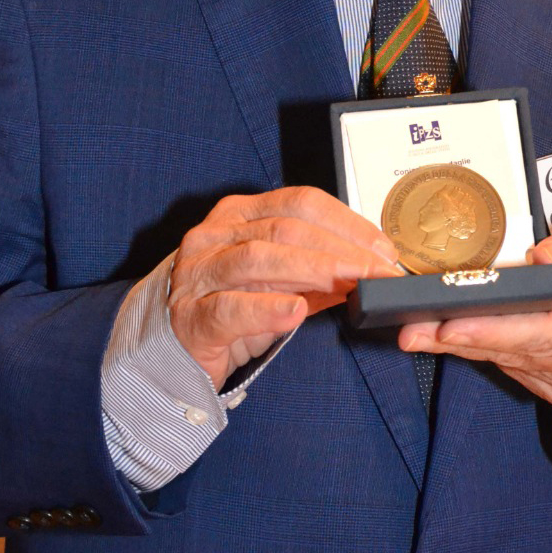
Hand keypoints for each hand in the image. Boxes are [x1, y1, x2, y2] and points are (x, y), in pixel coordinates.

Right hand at [169, 186, 401, 390]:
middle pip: (285, 228)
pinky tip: (295, 311)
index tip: (382, 248)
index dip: (346, 221)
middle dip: (341, 249)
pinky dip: (266, 308)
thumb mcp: (276, 282)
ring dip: (314, 270)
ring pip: (260, 258)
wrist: (168, 350)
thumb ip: (316, 274)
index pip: (299, 202)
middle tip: (379, 272)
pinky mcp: (190, 316)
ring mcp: (199, 272)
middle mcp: (217, 234)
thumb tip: (367, 270)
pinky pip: (230, 307)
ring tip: (350, 284)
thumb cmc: (227, 308)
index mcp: (240, 214)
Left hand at [398, 226, 551, 405]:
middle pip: (515, 351)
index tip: (454, 322)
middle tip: (412, 329)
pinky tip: (456, 335)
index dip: (494, 330)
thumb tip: (538, 256)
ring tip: (418, 329)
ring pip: (510, 362)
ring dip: (465, 345)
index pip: (544, 332)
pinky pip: (517, 367)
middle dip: (460, 337)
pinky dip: (488, 350)